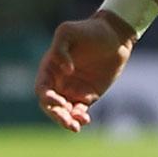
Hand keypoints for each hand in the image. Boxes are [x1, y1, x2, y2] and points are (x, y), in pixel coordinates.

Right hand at [35, 13, 133, 131]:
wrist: (115, 37)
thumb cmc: (89, 31)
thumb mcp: (68, 31)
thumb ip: (60, 49)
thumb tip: (65, 71)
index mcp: (50, 68)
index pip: (42, 88)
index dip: (46, 97)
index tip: (58, 100)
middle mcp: (59, 81)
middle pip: (50, 105)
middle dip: (56, 115)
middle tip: (67, 121)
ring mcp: (72, 90)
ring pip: (64, 112)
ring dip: (67, 120)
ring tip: (76, 126)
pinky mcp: (87, 96)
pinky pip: (79, 112)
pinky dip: (80, 118)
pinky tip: (85, 120)